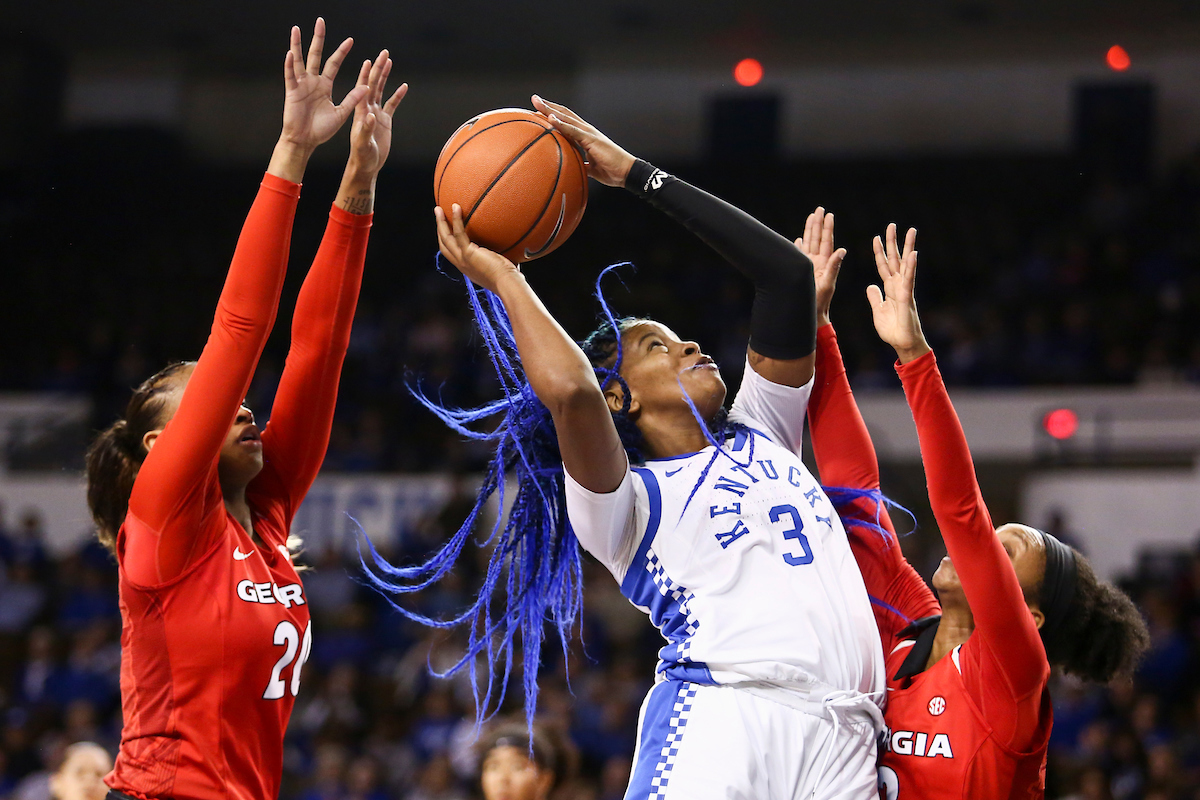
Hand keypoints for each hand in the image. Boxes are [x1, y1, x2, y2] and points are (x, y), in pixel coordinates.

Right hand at [280, 19, 368, 150]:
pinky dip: (290, 64)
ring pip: (299, 60)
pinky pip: (290, 75)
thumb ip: (353, 99)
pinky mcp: (292, 92)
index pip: (334, 63)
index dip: (342, 51)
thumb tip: (367, 86)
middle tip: (321, 21)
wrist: (305, 141)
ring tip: (297, 29)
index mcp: (325, 85)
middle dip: (318, 38)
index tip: (350, 40)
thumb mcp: (341, 113)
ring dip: (297, 45)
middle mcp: (313, 81)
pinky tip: (290, 53)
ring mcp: (301, 85)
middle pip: (316, 55)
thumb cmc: (321, 130)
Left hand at [347, 51, 407, 174]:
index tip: (369, 61)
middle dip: (378, 68)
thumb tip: (371, 115)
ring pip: (381, 90)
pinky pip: (392, 104)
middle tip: (383, 53)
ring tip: (389, 61)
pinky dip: (397, 95)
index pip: (362, 89)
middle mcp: (367, 109)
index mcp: (360, 112)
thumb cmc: (361, 156)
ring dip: (385, 76)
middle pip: (373, 84)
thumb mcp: (362, 143)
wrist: (366, 165)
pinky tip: (403, 85)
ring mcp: (376, 113)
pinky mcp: (385, 120)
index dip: (365, 75)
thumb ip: (366, 129)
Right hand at [435, 205, 520, 292]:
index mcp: (468, 267)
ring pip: (446, 238)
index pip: (452, 253)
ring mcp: (463, 259)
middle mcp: (462, 264)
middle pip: (444, 245)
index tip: (447, 229)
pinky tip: (456, 207)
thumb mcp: (500, 266)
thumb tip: (510, 244)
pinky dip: (457, 219)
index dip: (447, 241)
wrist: (508, 284)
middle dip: (440, 229)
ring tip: (439, 208)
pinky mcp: (468, 253)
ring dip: (441, 222)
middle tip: (438, 214)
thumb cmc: (509, 279)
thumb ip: (499, 255)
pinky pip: (459, 233)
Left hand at [532, 95, 635, 186]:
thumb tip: (572, 168)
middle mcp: (587, 130)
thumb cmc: (611, 170)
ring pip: (566, 118)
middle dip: (549, 106)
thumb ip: (581, 164)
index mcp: (586, 135)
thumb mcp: (591, 168)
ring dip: (551, 110)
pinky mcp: (592, 139)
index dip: (554, 114)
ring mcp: (589, 133)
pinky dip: (561, 124)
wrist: (626, 172)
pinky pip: (573, 131)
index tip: (540, 110)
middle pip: (565, 114)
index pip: (567, 120)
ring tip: (537, 103)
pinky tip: (550, 119)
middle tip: (534, 99)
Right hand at [794, 206, 845, 325]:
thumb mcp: (828, 284)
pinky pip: (799, 255)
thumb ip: (834, 267)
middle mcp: (817, 262)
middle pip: (817, 239)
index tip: (828, 214)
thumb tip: (842, 250)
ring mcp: (808, 267)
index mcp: (825, 263)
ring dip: (809, 231)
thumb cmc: (819, 303)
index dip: (827, 228)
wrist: (810, 315)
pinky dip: (798, 246)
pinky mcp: (800, 272)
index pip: (826, 241)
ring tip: (811, 217)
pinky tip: (798, 239)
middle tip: (819, 209)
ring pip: (808, 244)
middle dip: (817, 224)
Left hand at [866, 224, 930, 363]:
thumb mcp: (878, 311)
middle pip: (895, 259)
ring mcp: (904, 289)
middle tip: (892, 224)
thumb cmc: (892, 329)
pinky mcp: (907, 297)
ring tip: (910, 230)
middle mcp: (898, 285)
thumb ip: (875, 297)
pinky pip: (909, 279)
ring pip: (906, 264)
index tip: (876, 237)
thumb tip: (871, 286)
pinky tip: (913, 254)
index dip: (879, 252)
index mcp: (890, 288)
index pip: (883, 265)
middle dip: (893, 242)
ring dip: (907, 247)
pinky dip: (911, 267)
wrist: (902, 343)